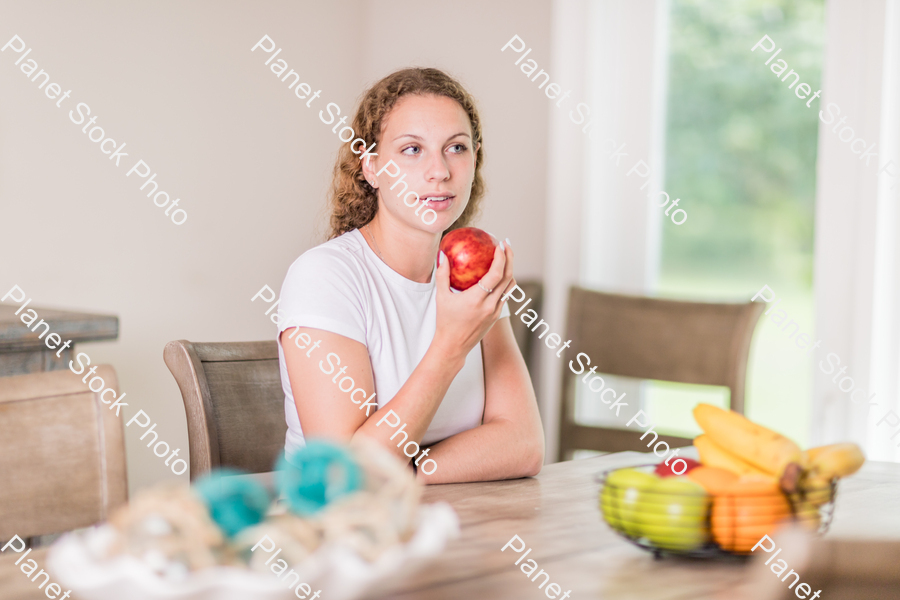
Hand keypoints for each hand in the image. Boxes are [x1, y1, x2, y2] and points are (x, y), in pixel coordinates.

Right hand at [431, 240, 516, 364]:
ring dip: (510, 270)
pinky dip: (505, 282)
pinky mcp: (497, 316)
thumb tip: (442, 255)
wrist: (453, 346)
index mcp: (476, 300)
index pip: (495, 275)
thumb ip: (442, 275)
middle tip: (506, 244)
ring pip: (510, 287)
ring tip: (505, 257)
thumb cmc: (445, 322)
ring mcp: (495, 312)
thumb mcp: (441, 297)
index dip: (501, 258)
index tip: (500, 244)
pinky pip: (505, 295)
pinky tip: (498, 274)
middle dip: (510, 258)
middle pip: (508, 277)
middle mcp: (489, 306)